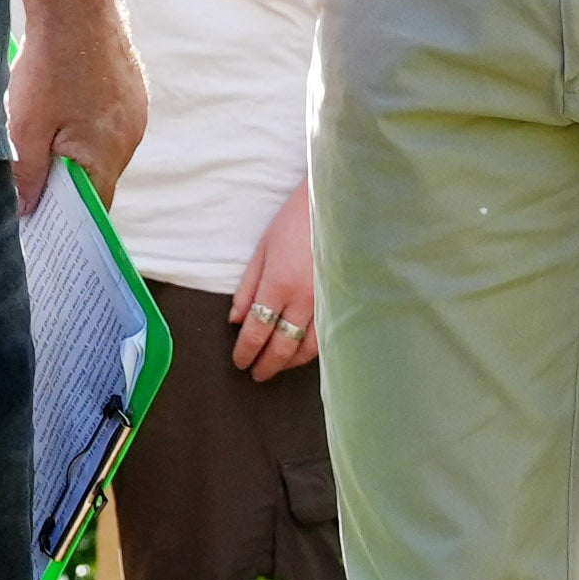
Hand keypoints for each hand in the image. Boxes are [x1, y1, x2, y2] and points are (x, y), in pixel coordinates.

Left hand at [8, 13, 143, 218]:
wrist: (76, 1)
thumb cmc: (50, 65)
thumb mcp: (25, 126)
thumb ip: (27, 174)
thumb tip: (30, 209)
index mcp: (108, 153)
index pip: (94, 209)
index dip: (66, 218)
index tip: (39, 219)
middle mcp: (131, 136)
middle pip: (98, 178)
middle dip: (66, 181)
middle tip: (28, 173)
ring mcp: (136, 111)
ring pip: (101, 147)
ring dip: (74, 149)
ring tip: (41, 130)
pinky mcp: (132, 89)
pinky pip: (108, 121)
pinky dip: (85, 123)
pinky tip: (60, 103)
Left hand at [225, 181, 317, 379]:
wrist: (333, 205)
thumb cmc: (294, 221)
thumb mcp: (262, 249)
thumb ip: (247, 288)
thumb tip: (236, 321)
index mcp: (279, 284)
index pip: (257, 330)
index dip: (246, 351)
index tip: (239, 362)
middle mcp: (304, 299)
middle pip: (282, 346)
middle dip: (266, 364)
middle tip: (256, 374)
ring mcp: (327, 301)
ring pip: (309, 347)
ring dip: (290, 362)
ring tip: (278, 366)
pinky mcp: (342, 300)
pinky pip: (328, 335)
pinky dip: (313, 349)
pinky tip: (304, 351)